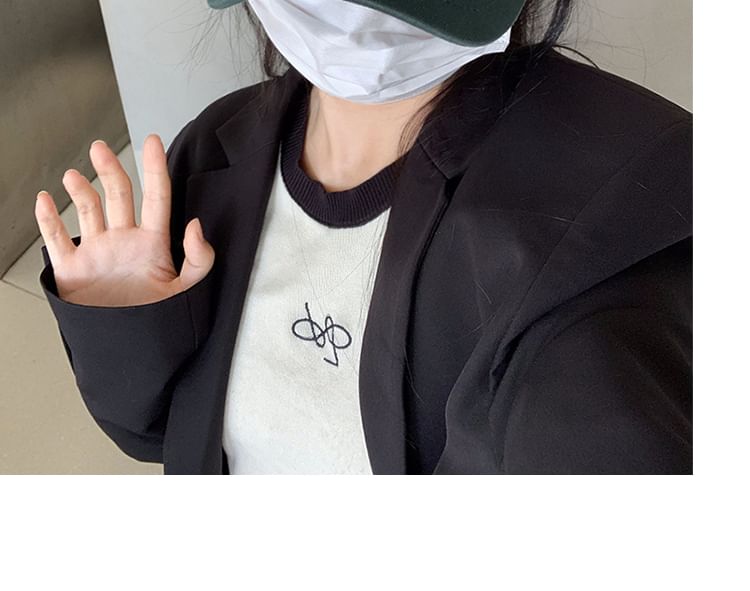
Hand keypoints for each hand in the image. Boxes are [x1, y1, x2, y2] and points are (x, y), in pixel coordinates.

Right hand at [34, 134, 214, 306]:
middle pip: (118, 195)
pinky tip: (46, 201)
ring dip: (81, 190)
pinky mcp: (73, 269)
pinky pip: (56, 238)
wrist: (129, 353)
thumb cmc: (159, 323)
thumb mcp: (188, 292)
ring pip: (87, 210)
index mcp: (153, 244)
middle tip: (102, 148)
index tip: (154, 141)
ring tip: (75, 176)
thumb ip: (199, 260)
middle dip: (111, 168)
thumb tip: (196, 225)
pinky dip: (48, 219)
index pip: (157, 198)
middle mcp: (124, 242)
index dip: (155, 169)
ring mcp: (97, 253)